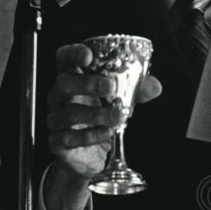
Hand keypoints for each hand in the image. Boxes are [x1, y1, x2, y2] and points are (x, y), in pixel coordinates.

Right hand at [44, 43, 161, 209]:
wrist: (90, 156)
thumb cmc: (99, 119)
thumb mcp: (119, 101)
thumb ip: (135, 91)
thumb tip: (154, 86)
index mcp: (72, 79)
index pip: (64, 59)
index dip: (73, 54)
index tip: (88, 55)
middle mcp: (59, 97)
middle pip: (64, 83)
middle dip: (87, 83)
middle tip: (110, 87)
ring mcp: (56, 120)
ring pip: (70, 112)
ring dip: (97, 113)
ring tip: (118, 116)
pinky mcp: (58, 142)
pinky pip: (70, 137)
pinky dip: (91, 135)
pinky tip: (107, 132)